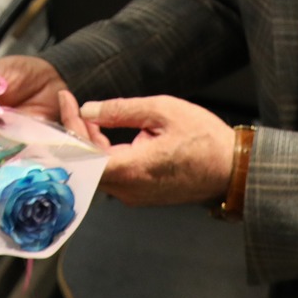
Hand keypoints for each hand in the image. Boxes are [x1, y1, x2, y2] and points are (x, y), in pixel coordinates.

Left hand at [77, 95, 236, 206]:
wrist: (232, 169)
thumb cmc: (203, 138)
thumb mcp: (161, 110)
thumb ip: (120, 110)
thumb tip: (88, 110)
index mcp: (131, 169)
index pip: (84, 153)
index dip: (70, 126)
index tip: (66, 100)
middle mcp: (128, 190)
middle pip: (87, 163)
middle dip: (78, 133)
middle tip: (76, 105)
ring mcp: (135, 196)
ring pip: (98, 170)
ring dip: (91, 144)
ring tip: (93, 117)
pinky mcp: (141, 195)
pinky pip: (113, 175)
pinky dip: (105, 154)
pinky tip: (107, 134)